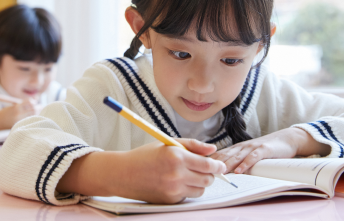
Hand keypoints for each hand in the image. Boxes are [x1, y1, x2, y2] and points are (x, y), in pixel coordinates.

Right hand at [0, 99, 36, 130]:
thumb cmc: (7, 112)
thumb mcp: (14, 106)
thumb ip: (23, 105)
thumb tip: (35, 102)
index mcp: (16, 107)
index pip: (29, 103)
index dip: (33, 102)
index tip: (34, 102)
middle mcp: (18, 114)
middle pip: (33, 110)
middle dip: (37, 108)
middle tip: (40, 107)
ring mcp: (19, 121)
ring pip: (32, 116)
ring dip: (36, 113)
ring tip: (37, 112)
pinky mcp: (19, 126)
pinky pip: (28, 122)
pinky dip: (32, 119)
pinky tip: (33, 118)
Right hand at [57, 139, 226, 203]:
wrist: (124, 173)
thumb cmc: (145, 156)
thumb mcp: (168, 143)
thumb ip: (193, 145)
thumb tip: (212, 150)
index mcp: (177, 156)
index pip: (208, 164)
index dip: (217, 165)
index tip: (220, 165)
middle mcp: (177, 173)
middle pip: (208, 179)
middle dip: (210, 174)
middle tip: (204, 169)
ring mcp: (173, 188)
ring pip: (200, 190)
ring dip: (199, 183)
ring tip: (188, 175)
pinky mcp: (170, 199)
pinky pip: (188, 196)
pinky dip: (187, 190)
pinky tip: (176, 182)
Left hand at [210, 128, 330, 173]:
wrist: (286, 139)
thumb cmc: (266, 149)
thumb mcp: (249, 154)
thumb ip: (238, 160)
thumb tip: (224, 171)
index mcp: (237, 148)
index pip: (220, 154)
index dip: (210, 161)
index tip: (199, 168)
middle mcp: (242, 146)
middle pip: (225, 155)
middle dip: (214, 163)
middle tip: (205, 172)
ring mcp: (253, 147)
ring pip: (236, 156)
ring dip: (227, 165)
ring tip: (219, 173)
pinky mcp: (264, 149)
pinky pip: (253, 157)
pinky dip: (245, 164)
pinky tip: (239, 171)